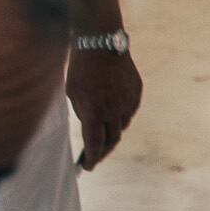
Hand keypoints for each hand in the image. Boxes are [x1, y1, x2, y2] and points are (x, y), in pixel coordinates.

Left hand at [66, 46, 142, 170]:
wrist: (101, 42)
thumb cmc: (80, 67)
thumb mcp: (73, 94)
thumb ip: (83, 113)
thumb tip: (92, 128)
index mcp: (94, 112)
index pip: (95, 144)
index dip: (92, 158)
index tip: (88, 167)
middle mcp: (114, 110)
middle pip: (113, 139)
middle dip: (103, 150)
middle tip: (96, 156)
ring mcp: (128, 101)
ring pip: (122, 126)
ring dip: (113, 132)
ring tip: (104, 136)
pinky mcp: (136, 92)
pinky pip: (129, 111)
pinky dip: (121, 116)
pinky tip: (113, 115)